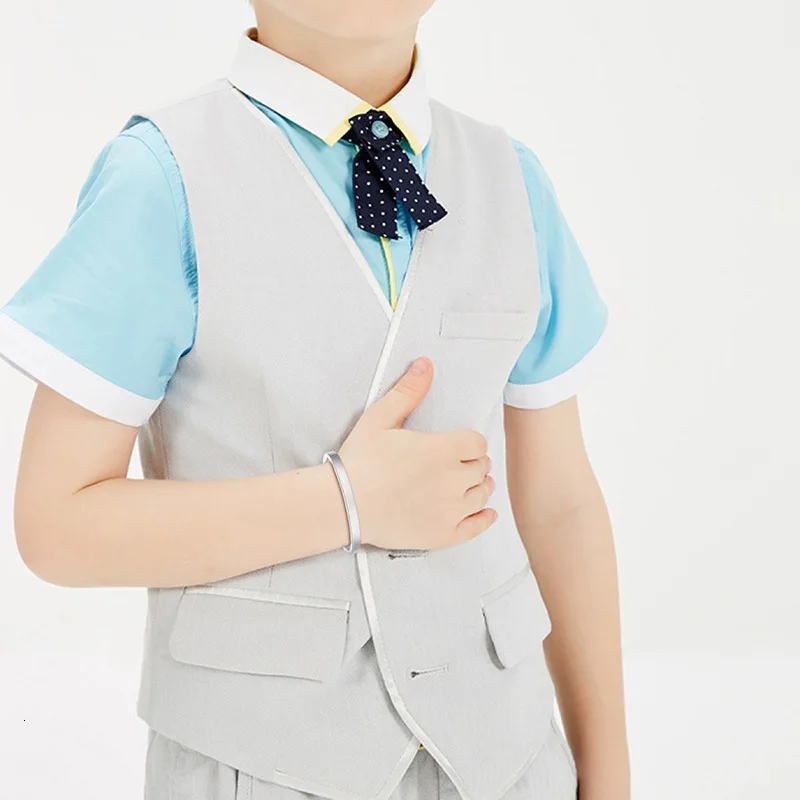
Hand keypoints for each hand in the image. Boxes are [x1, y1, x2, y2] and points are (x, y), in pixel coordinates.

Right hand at [337, 356, 496, 549]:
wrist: (342, 505)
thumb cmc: (359, 462)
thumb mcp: (379, 419)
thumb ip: (407, 392)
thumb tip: (425, 364)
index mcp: (442, 450)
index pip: (477, 443)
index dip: (469, 443)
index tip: (458, 446)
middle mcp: (452, 481)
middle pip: (481, 468)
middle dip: (472, 463)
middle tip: (458, 463)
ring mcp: (450, 510)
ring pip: (482, 494)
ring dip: (478, 486)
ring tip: (467, 483)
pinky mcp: (443, 535)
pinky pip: (477, 527)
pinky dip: (484, 519)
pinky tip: (485, 513)